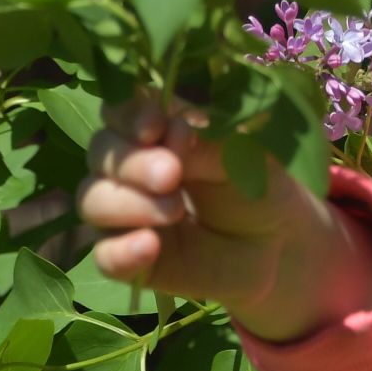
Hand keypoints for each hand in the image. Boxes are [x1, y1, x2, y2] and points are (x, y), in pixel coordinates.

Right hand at [78, 90, 371, 340]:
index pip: (120, 113)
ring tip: (176, 210)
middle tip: (171, 174)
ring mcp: (123, 214)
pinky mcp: (127, 257)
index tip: (155, 128)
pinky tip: (149, 246)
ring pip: (92, 200)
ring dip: (129, 203)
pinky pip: (105, 255)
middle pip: (101, 153)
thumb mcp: (242, 157)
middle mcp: (129, 168)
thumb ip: (203, 144)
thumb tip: (170, 134)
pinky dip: (122, 251)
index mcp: (156, 132)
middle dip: (132, 162)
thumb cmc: (259, 185)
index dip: (128, 116)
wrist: (279, 243)